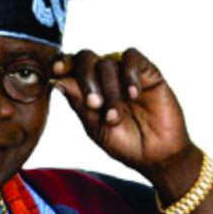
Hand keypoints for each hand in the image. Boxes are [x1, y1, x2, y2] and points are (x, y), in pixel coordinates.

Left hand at [52, 48, 192, 178]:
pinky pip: (132, 58)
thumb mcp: (96, 127)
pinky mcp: (147, 72)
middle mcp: (103, 77)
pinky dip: (129, 73)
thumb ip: (79, 103)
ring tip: (115, 116)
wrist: (156, 155)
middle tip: (94, 104)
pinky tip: (133, 95)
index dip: (61, 63)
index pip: (69, 67)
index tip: (56, 70)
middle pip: (85, 58)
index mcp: (86, 89)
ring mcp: (125, 73)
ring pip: (107, 63)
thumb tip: (58, 81)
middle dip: (85, 79)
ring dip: (109, 90)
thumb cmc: (124, 143)